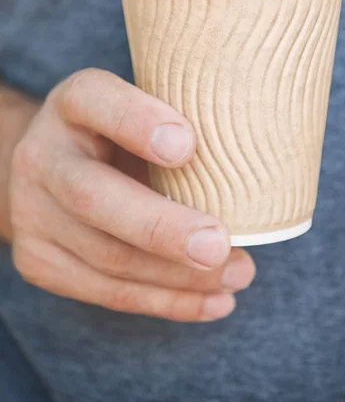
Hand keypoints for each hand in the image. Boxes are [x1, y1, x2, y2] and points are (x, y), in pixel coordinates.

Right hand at [9, 69, 254, 321]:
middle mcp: (42, 155)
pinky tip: (213, 301)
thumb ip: (180, 124)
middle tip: (219, 246)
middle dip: (161, 228)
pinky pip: (107, 292)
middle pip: (93, 197)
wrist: (57, 168)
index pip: (95, 100)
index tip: (187, 145)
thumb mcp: (144, 109)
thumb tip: (254, 163)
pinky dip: (167, 301)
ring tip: (238, 275)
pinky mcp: (40, 260)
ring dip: (179, 276)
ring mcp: (32, 213)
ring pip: (108, 257)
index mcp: (73, 103)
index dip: (138, 121)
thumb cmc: (124, 136)